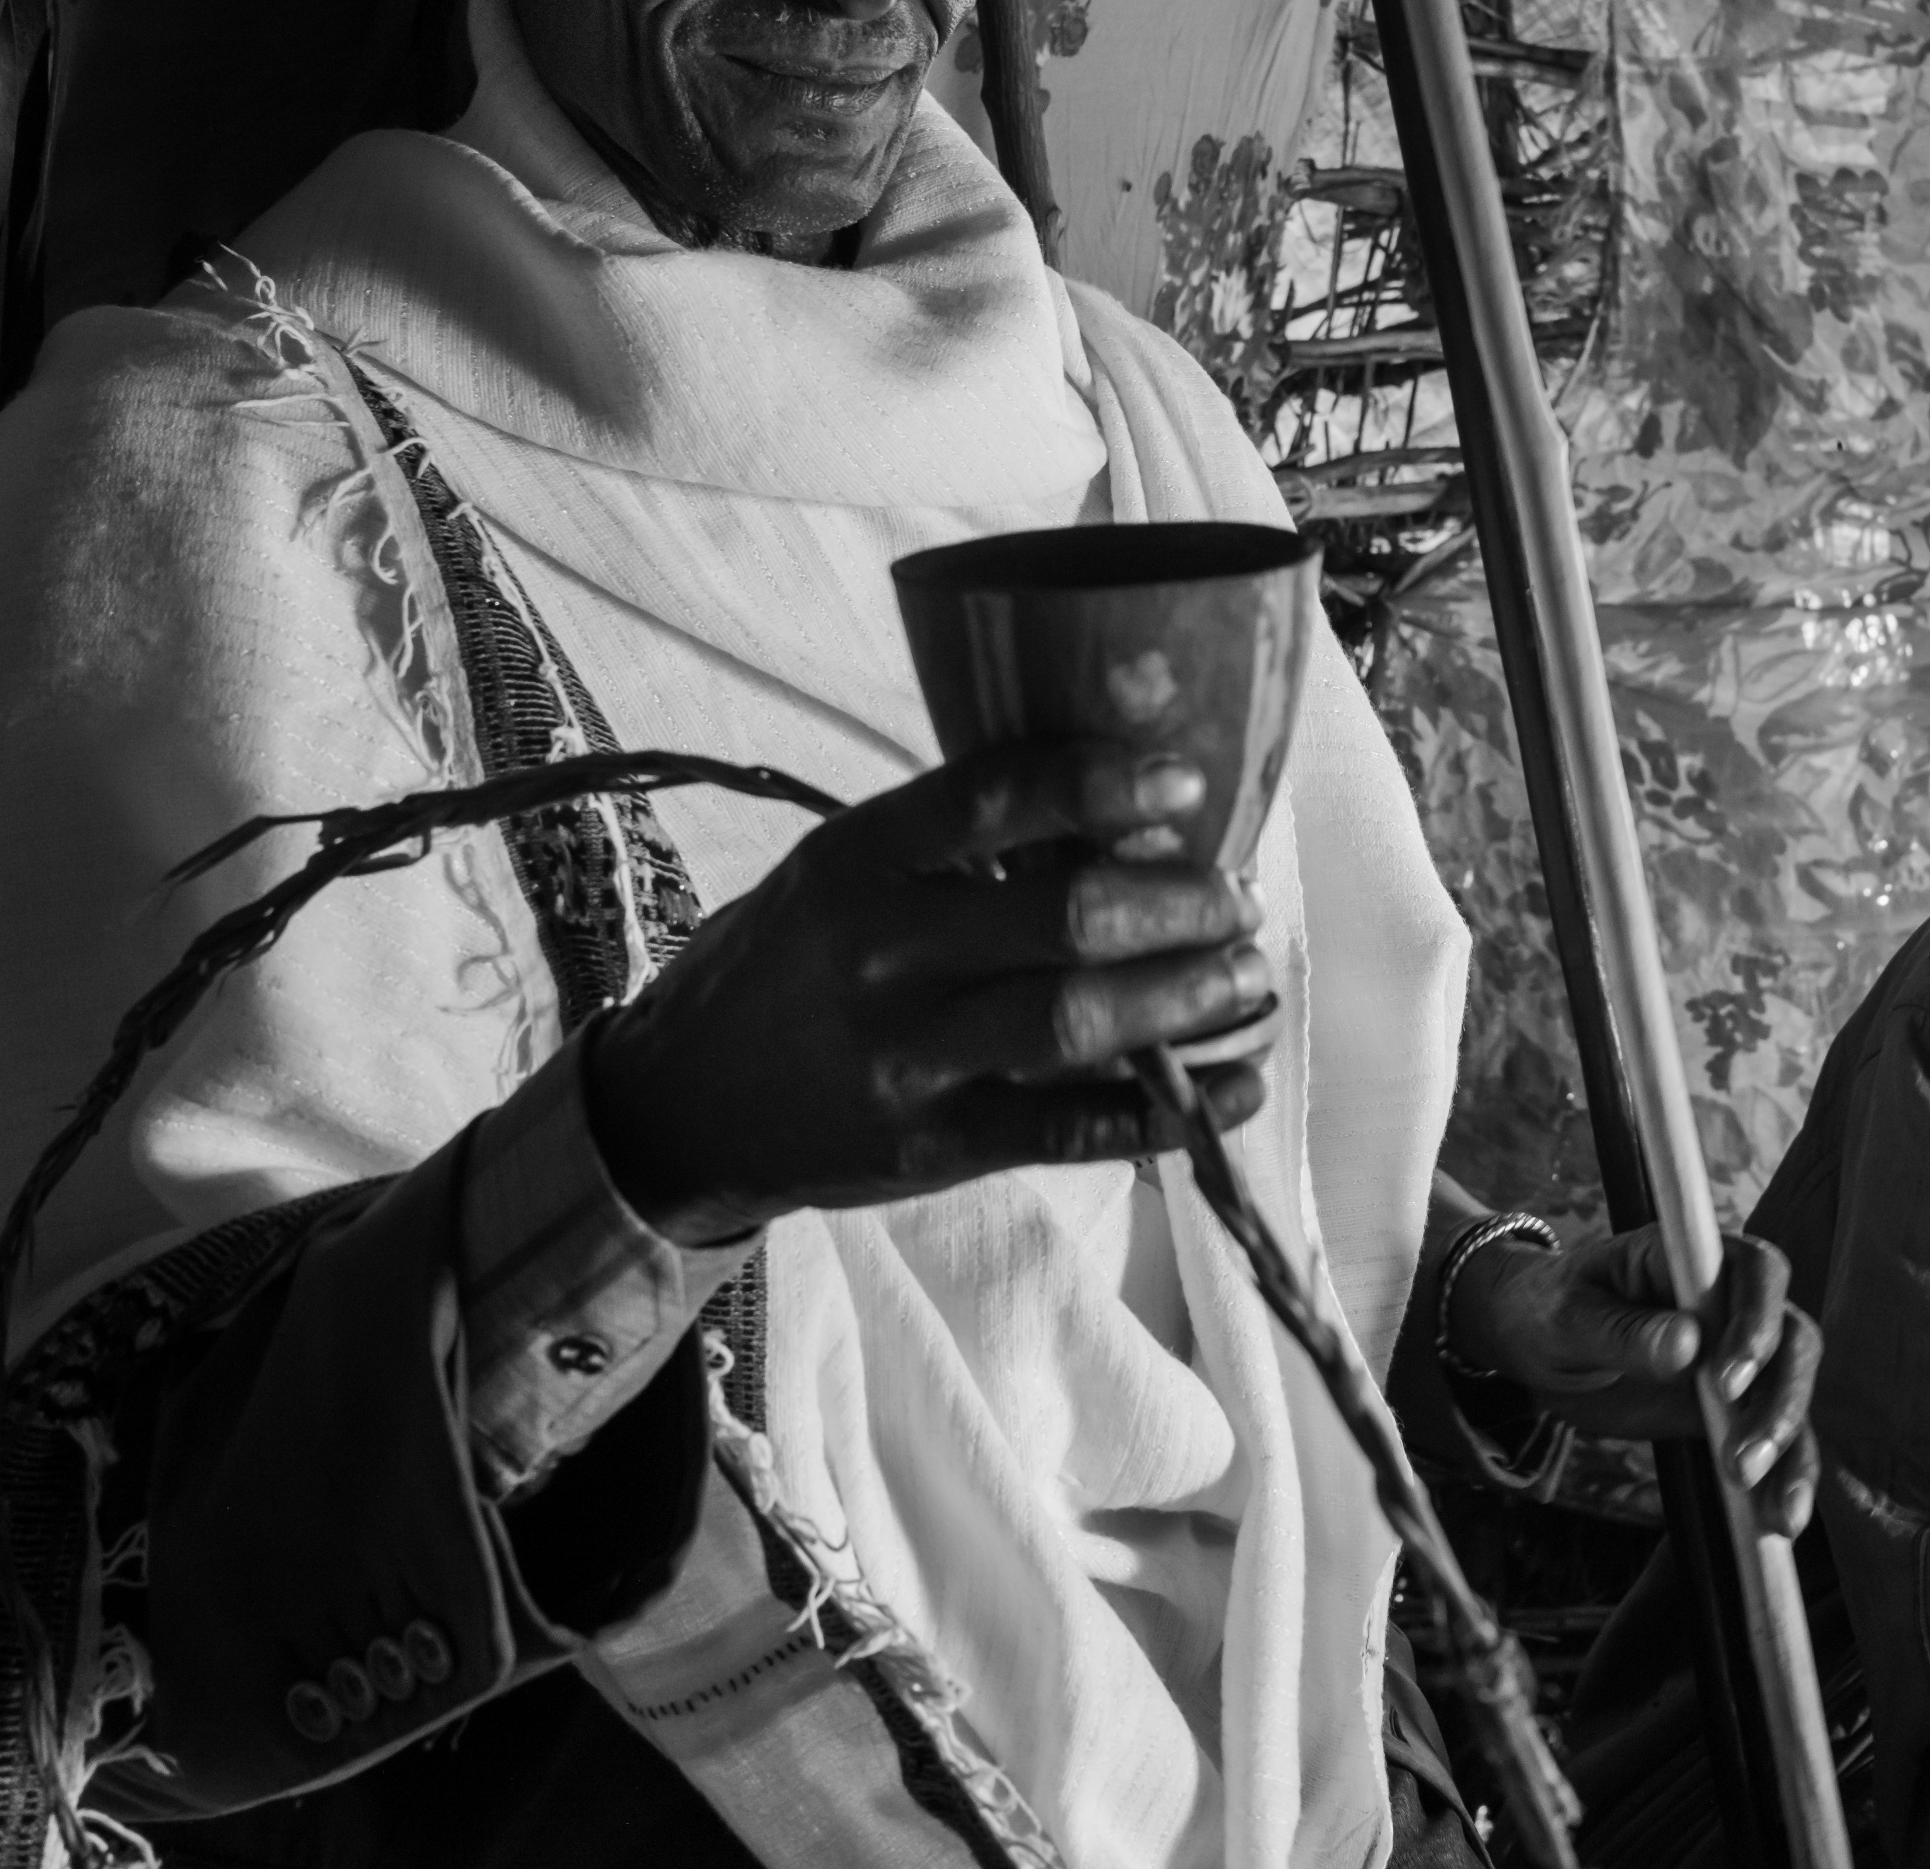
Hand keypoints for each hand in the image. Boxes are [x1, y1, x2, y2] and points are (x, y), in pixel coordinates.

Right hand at [582, 742, 1273, 1245]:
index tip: (1187, 781)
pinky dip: (1166, 1111)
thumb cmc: (792, 964)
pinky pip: (1069, 1130)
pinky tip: (1233, 1086)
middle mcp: (881, 954)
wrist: (682, 1105)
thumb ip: (954, 842)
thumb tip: (1127, 810)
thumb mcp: (841, 871)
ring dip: (1186, 998)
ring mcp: (905, 1058)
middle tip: (1237, 899)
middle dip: (1178, 905)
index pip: (992, 798)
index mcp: (858, 860)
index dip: (1103, 784)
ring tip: (1248, 978)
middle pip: (1060, 917)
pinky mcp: (931, 1147)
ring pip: (1075, 1022)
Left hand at [1445, 1225, 1821, 1536]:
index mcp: (1693, 1259)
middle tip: (1742, 1460)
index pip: (1755, 1270)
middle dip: (1778, 1401)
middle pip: (1792, 1337)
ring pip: (1792, 1392)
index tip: (1726, 1379)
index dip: (1757, 1319)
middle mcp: (1731, 1302)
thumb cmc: (1547, 1311)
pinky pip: (1775, 1439)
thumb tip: (1688, 1343)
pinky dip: (1784, 1478)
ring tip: (1775, 1512)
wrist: (1534, 1349)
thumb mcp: (1569, 1318)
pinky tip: (1780, 1522)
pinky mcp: (1735, 1407)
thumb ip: (1625, 1331)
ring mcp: (1740, 1355)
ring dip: (1791, 1449)